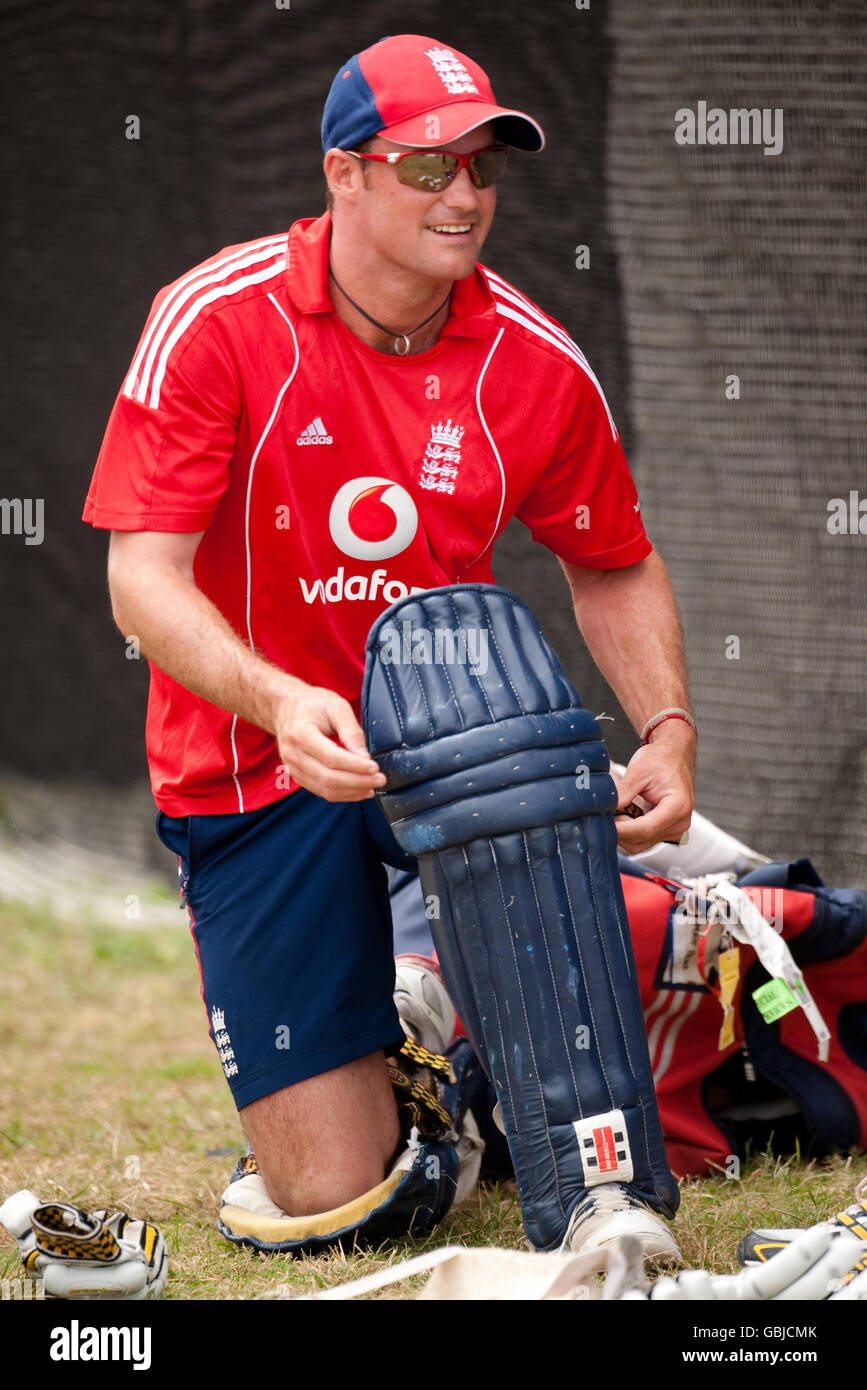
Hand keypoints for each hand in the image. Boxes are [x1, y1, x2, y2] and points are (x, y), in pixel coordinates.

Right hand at [272, 684, 386, 801]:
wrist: (285, 708)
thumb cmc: (311, 704)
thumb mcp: (336, 706)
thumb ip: (352, 731)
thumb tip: (365, 757)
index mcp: (300, 733)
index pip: (331, 758)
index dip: (355, 766)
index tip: (375, 767)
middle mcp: (293, 754)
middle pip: (328, 777)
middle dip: (358, 782)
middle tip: (380, 779)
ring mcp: (292, 768)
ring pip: (325, 789)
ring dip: (352, 791)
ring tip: (372, 786)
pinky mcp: (297, 776)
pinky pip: (321, 791)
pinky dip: (342, 794)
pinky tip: (358, 790)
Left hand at [613, 721, 695, 852]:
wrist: (674, 756)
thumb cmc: (661, 759)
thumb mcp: (638, 771)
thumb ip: (623, 793)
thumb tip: (605, 810)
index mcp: (678, 807)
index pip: (645, 829)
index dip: (622, 830)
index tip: (604, 825)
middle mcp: (679, 823)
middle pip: (642, 840)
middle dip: (620, 831)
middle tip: (603, 816)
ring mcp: (674, 830)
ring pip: (641, 844)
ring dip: (623, 833)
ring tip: (612, 814)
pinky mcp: (666, 831)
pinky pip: (643, 839)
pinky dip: (628, 832)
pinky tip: (620, 818)